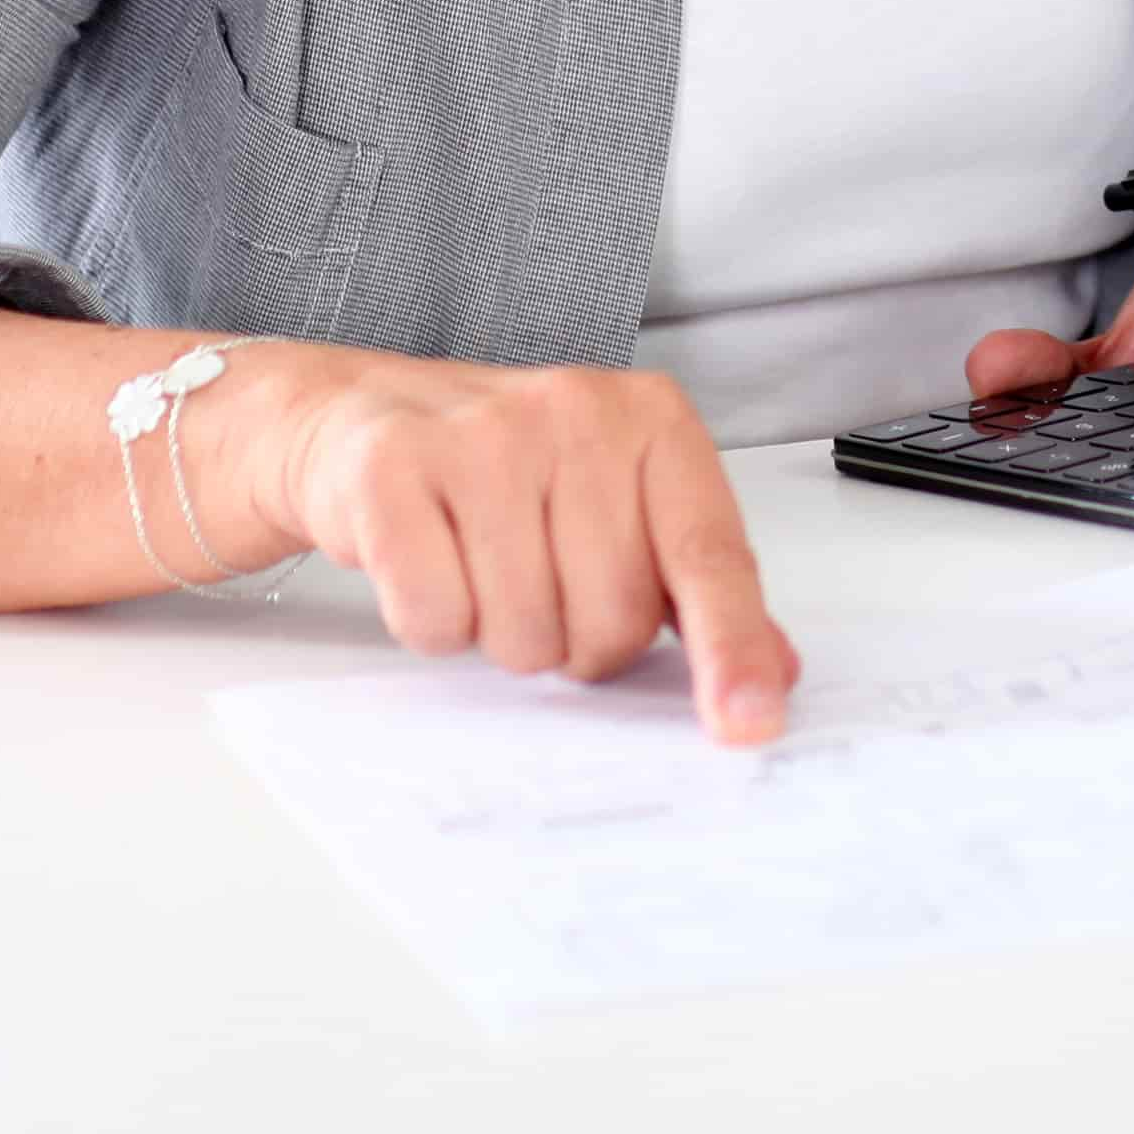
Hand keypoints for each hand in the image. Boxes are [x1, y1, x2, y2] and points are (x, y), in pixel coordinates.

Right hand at [222, 345, 799, 743]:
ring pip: (523, 632)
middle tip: (540, 579)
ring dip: (500, 631)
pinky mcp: (396, 467)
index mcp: (652, 421)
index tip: (747, 720)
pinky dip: (431, 620)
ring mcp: (483, 434)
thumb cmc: (506, 469)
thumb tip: (772, 670)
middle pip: (612, 619)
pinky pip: (436, 617)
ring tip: (481, 564)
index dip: (729, 646)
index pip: (709, 554)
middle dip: (575, 638)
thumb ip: (696, 588)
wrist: (361, 414)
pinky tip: (429, 559)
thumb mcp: (618, 505)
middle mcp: (576, 412)